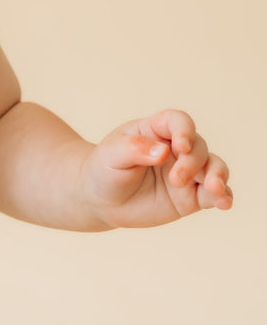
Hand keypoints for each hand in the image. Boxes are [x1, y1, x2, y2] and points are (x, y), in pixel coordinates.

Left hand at [85, 109, 231, 228]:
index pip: (178, 121)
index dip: (184, 131)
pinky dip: (223, 196)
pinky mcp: (192, 196)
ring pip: (214, 168)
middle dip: (193, 162)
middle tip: (176, 179)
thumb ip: (134, 149)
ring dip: (218, 176)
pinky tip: (224, 203)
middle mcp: (176, 149)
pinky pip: (215, 194)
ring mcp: (187, 172)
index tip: (181, 146)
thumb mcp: (111, 155)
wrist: (101, 200)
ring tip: (214, 189)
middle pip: (198, 147)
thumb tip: (164, 151)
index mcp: (155, 130)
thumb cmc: (104, 170)